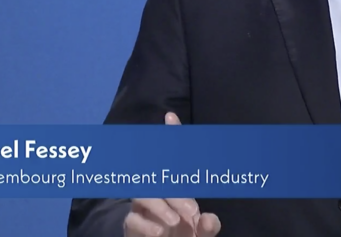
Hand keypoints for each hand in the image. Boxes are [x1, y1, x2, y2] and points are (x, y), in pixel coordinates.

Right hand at [123, 112, 221, 236]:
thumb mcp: (203, 233)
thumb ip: (208, 227)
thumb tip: (208, 218)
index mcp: (177, 191)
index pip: (174, 162)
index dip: (171, 137)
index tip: (170, 116)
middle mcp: (158, 195)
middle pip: (158, 179)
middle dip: (175, 192)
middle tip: (193, 209)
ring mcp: (143, 209)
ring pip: (141, 195)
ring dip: (158, 206)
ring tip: (174, 220)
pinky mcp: (132, 226)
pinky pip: (131, 219)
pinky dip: (145, 224)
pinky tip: (159, 231)